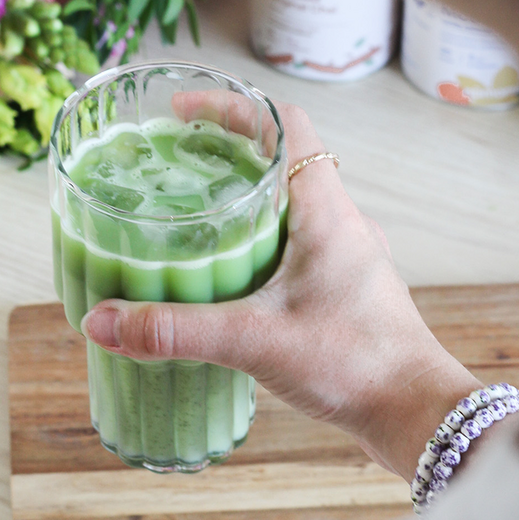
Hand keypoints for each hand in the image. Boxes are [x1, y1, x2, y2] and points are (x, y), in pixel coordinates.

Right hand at [81, 100, 479, 479]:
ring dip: (241, 196)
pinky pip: (293, 241)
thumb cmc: (357, 364)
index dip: (233, 107)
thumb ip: (178, 331)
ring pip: (286, 202)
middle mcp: (338, 220)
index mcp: (324, 209)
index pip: (284, 123)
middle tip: (174, 162)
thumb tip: (103, 322)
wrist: (415, 412)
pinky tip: (227, 271)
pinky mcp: (339, 284)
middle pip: (280, 158)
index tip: (182, 112)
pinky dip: (256, 238)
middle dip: (224, 151)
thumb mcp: (256, 340)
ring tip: (191, 211)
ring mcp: (342, 253)